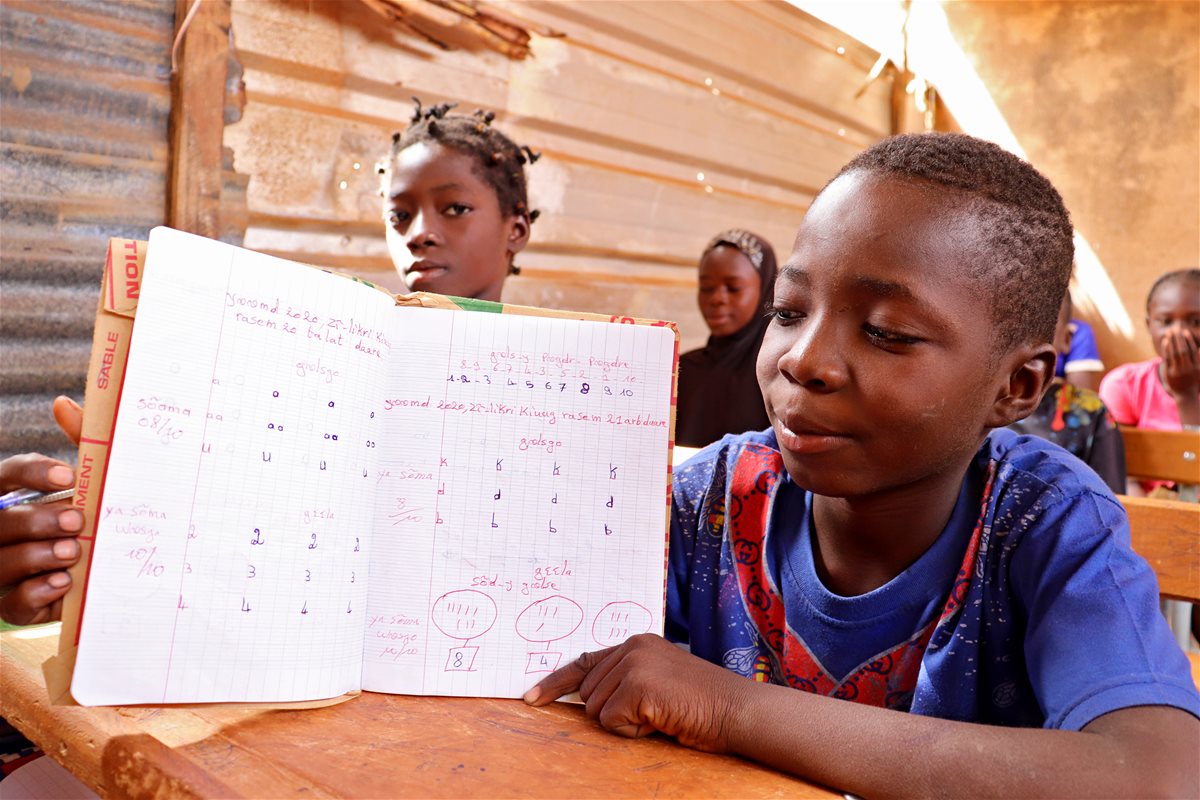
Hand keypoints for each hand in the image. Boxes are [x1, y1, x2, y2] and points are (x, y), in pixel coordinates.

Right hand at [0, 397, 84, 624]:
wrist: (106, 574)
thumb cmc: (91, 518)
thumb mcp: (92, 484)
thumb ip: (82, 444)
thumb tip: (63, 403)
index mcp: (14, 495)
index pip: (9, 475)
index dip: (34, 475)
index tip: (69, 476)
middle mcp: (1, 530)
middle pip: (2, 522)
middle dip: (37, 521)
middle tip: (77, 520)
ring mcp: (3, 569)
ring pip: (3, 562)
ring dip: (38, 556)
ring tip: (74, 552)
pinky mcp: (15, 605)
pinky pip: (14, 603)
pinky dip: (38, 593)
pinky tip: (65, 582)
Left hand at [523, 633, 749, 752]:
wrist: (736, 710)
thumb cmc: (700, 704)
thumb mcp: (658, 680)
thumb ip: (625, 679)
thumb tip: (585, 698)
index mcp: (636, 643)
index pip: (584, 661)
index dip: (555, 683)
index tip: (532, 698)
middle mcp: (631, 647)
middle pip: (587, 694)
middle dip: (613, 712)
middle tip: (655, 712)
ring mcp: (634, 664)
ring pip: (596, 710)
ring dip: (625, 723)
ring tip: (661, 715)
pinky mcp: (637, 686)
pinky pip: (610, 722)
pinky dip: (633, 732)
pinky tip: (661, 721)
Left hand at [1160, 328, 1199, 398]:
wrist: (1186, 396)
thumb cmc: (1195, 382)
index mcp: (1196, 366)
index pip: (1192, 350)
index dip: (1189, 340)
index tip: (1185, 332)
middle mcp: (1188, 368)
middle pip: (1183, 350)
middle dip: (1179, 339)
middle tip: (1175, 329)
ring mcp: (1178, 371)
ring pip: (1174, 353)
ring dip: (1172, 342)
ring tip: (1169, 332)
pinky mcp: (1170, 373)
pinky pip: (1167, 359)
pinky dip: (1166, 350)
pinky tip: (1165, 342)